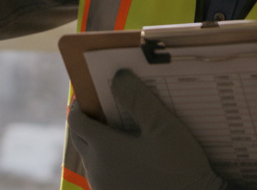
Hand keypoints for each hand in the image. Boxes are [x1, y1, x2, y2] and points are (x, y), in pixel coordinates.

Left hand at [67, 70, 225, 189]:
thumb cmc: (180, 167)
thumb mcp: (163, 126)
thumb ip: (138, 99)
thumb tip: (118, 77)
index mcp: (103, 149)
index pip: (76, 121)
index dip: (81, 106)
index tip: (92, 96)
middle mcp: (96, 170)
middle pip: (80, 139)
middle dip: (89, 123)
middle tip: (106, 112)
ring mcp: (103, 188)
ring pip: (91, 159)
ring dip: (99, 145)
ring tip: (122, 135)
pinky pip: (103, 176)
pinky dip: (109, 163)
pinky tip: (130, 160)